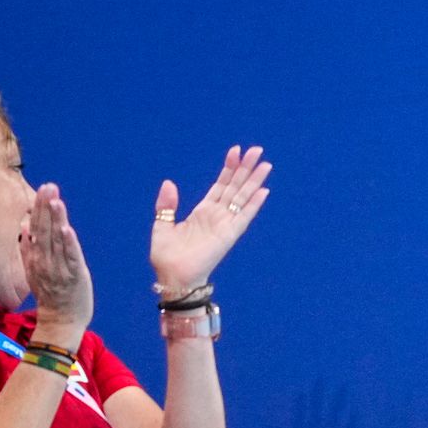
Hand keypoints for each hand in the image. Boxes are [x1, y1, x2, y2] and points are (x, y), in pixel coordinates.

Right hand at [19, 183, 92, 343]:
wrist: (60, 322)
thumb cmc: (50, 295)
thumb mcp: (34, 269)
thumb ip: (29, 248)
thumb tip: (25, 225)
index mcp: (36, 257)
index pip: (38, 227)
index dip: (41, 207)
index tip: (45, 188)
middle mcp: (45, 260)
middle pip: (45, 229)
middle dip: (47, 207)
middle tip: (49, 187)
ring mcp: (59, 268)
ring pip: (56, 240)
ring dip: (56, 220)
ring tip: (56, 201)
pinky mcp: (74, 276)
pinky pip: (70, 257)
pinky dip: (68, 243)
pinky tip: (67, 229)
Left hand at [149, 145, 272, 290]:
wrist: (173, 277)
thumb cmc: (167, 256)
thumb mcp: (162, 224)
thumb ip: (167, 204)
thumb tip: (169, 182)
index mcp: (202, 212)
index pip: (220, 185)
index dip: (229, 168)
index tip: (236, 150)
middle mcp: (217, 216)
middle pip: (235, 187)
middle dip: (246, 168)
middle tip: (257, 150)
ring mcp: (225, 225)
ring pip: (242, 197)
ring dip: (254, 181)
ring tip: (265, 164)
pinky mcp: (229, 235)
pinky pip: (244, 217)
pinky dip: (254, 204)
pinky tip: (264, 191)